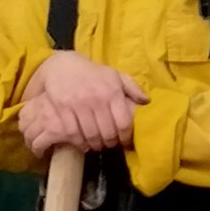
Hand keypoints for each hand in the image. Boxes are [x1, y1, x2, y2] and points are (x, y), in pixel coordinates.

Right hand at [17, 49, 144, 151]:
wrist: (62, 65)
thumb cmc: (93, 73)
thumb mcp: (115, 75)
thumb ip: (132, 88)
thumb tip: (147, 101)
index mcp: (112, 92)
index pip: (123, 123)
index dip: (126, 137)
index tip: (125, 142)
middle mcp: (97, 99)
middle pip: (107, 132)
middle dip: (110, 143)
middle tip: (110, 145)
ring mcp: (78, 104)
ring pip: (90, 135)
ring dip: (96, 145)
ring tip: (98, 146)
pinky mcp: (62, 108)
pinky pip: (73, 133)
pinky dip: (80, 143)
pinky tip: (83, 144)